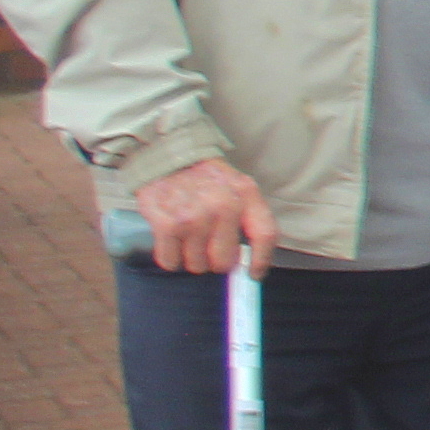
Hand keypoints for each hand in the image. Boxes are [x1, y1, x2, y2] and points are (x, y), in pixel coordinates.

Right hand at [132, 155, 275, 277]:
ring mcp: (194, 216)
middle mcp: (223, 205)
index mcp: (246, 193)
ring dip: (191, 257)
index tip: (253, 275)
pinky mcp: (167, 224)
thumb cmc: (203, 178)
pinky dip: (170, 257)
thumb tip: (248, 264)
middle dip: (215, 261)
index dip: (261, 261)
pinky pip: (171, 261)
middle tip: (207, 246)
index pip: (265, 235)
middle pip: (225, 262)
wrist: (164, 155)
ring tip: (187, 235)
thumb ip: (247, 217)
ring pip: (197, 265)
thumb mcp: (234, 186)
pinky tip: (171, 239)